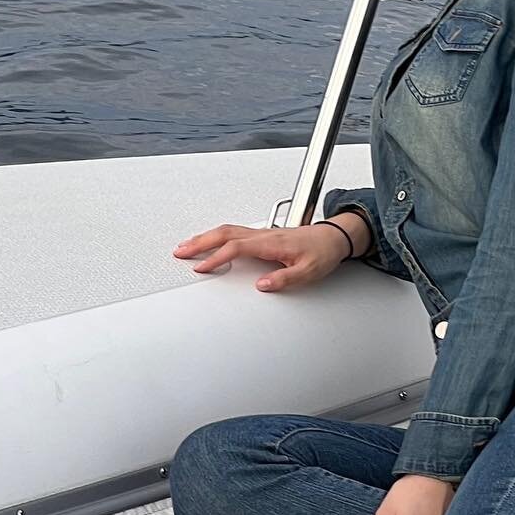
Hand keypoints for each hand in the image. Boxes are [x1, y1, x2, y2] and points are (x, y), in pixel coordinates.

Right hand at [172, 222, 347, 291]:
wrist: (334, 237)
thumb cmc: (322, 252)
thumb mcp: (309, 272)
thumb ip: (285, 279)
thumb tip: (262, 285)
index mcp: (272, 242)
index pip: (237, 248)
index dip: (217, 257)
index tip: (201, 268)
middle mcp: (264, 234)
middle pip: (225, 233)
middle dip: (200, 242)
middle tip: (180, 251)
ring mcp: (262, 233)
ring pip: (228, 230)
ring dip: (205, 236)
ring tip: (187, 246)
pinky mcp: (263, 235)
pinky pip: (234, 231)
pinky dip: (216, 235)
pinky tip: (209, 241)